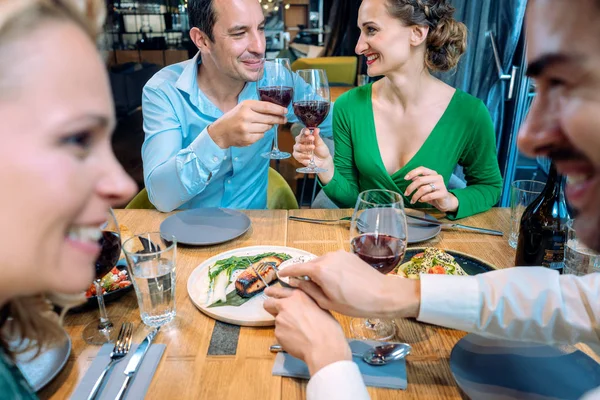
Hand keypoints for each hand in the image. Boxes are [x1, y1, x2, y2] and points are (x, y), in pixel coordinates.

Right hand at [208, 100, 287, 148]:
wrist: (220, 132)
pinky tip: (254, 131)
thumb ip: (258, 108)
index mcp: (246, 105)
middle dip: (278, 119)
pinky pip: (261, 136)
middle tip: (284, 119)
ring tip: (261, 124)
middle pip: (269, 118)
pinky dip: (260, 134)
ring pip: (266, 128)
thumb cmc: (234, 117)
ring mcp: (246, 129)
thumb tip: (277, 111)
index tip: (285, 111)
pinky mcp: (247, 139)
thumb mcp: (243, 107)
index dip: (278, 109)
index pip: (267, 107)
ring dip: (267, 126)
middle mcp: (246, 116)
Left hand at [263, 287, 350, 375]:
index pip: (278, 291)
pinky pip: (279, 333)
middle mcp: (286, 305)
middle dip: (271, 307)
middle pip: (268, 303)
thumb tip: (301, 306)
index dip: (273, 293)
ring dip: (283, 324)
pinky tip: (296, 340)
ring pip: (276, 320)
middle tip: (278, 313)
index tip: (269, 293)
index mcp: (298, 295)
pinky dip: (285, 336)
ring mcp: (280, 319)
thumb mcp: (319, 306)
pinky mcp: (277, 333)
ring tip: (297, 332)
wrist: (323, 346)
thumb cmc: (327, 327)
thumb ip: (305, 303)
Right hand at [276, 250, 420, 318]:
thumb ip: (308, 289)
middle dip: (306, 274)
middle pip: (310, 264)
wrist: (383, 295)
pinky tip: (337, 282)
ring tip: (324, 287)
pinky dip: (330, 269)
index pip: (297, 268)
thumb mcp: (327, 301)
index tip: (280, 275)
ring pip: (322, 262)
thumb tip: (295, 282)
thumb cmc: (355, 303)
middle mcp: (328, 257)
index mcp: (320, 269)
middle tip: (305, 288)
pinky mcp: (349, 255)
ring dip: (319, 272)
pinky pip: (333, 261)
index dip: (287, 272)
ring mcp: (339, 254)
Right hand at [292, 128, 332, 168]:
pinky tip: (310, 156)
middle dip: (305, 138)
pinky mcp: (297, 156)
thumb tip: (316, 129)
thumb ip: (317, 136)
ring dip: (305, 147)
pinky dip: (304, 156)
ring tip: (313, 147)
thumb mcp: (320, 143)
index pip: (303, 131)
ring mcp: (298, 149)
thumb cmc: (321, 150)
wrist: (323, 161)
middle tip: (312, 138)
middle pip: (299, 138)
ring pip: (298, 147)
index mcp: (306, 136)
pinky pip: (298, 155)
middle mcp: (300, 141)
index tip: (308, 132)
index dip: (304, 131)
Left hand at [404, 167, 458, 212]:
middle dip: (410, 187)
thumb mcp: (424, 186)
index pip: (421, 169)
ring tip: (412, 200)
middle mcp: (437, 177)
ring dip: (415, 196)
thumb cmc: (432, 193)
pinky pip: (430, 196)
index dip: (412, 173)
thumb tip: (409, 178)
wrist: (445, 202)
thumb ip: (418, 181)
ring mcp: (441, 185)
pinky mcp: (443, 193)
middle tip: (406, 194)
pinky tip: (421, 200)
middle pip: (420, 180)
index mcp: (432, 173)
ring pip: (423, 189)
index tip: (405, 178)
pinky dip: (423, 199)